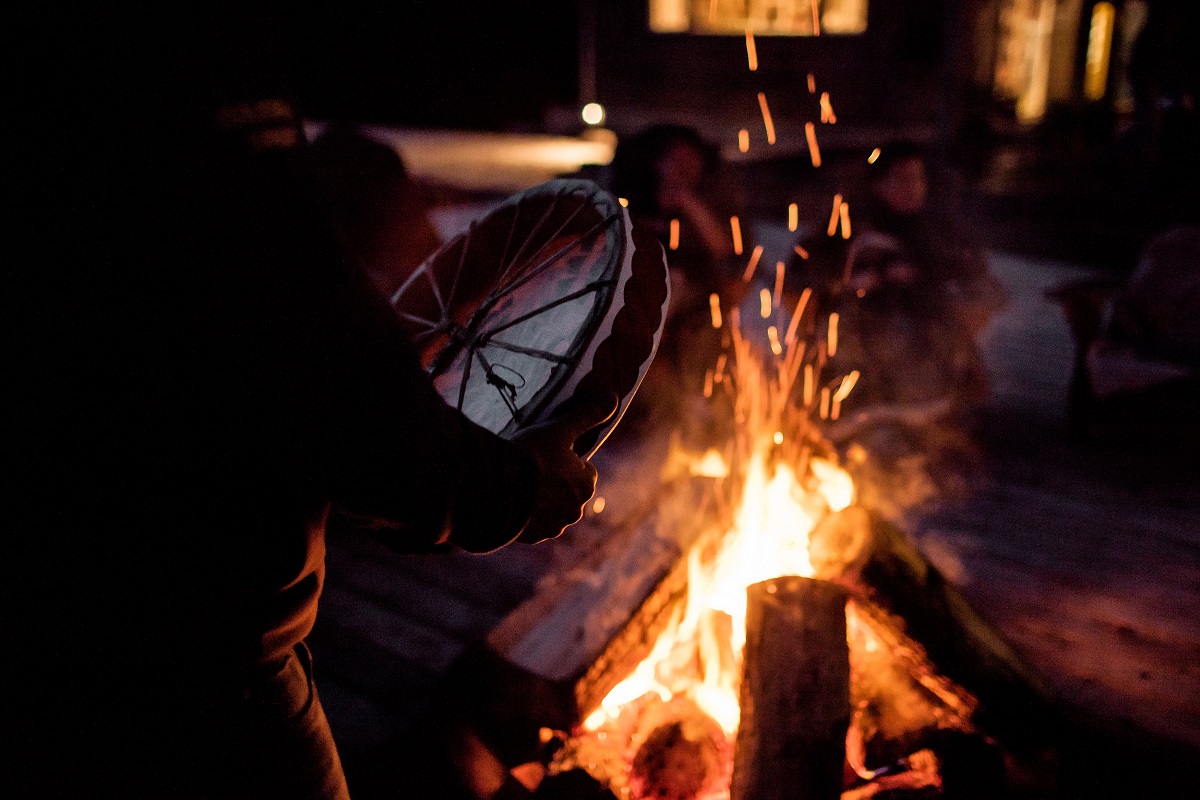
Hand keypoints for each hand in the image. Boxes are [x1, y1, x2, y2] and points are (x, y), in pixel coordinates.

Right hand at [510, 391, 617, 543]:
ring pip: (550, 508)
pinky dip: (525, 514)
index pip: (584, 471)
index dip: (566, 460)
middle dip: (554, 481)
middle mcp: (575, 511)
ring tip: (518, 482)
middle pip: (567, 491)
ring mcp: (553, 527)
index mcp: (586, 486)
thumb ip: (588, 414)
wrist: (494, 489)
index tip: (547, 454)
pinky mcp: (532, 537)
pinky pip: (532, 523)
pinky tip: (511, 499)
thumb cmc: (530, 455)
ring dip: (540, 499)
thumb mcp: (560, 429)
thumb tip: (613, 396)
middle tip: (530, 466)